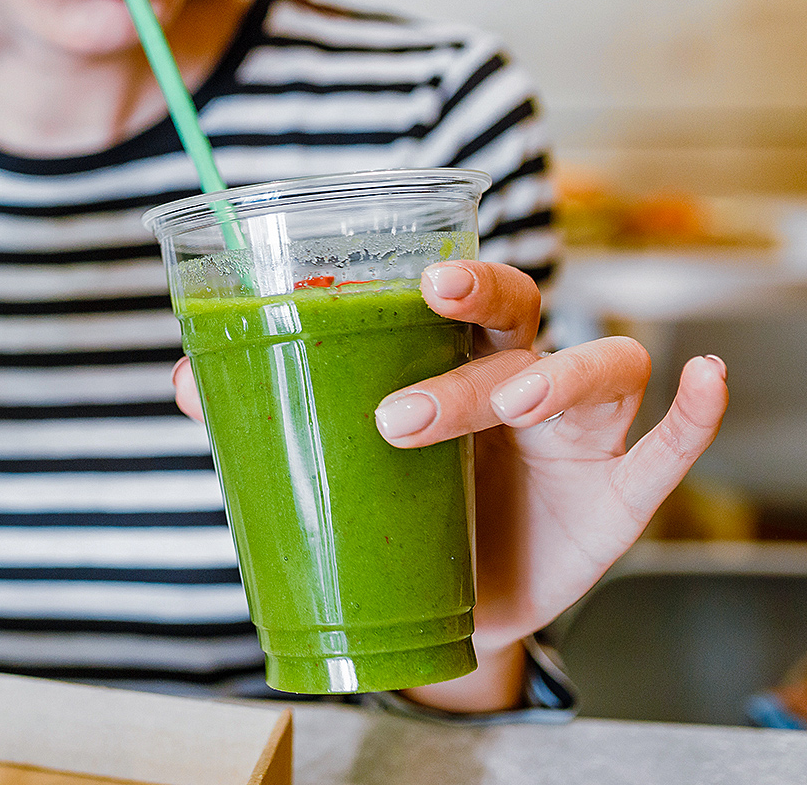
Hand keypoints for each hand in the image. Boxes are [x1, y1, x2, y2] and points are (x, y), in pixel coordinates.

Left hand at [170, 260, 728, 710]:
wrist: (449, 605)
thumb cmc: (398, 507)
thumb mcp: (343, 466)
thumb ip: (274, 419)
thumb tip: (181, 385)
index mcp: (450, 360)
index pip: (460, 297)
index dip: (448, 277)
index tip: (414, 278)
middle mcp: (518, 380)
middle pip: (521, 321)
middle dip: (481, 328)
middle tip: (409, 393)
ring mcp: (574, 436)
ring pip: (595, 369)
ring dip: (559, 378)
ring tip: (514, 406)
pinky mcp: (615, 498)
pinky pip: (665, 447)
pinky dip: (691, 416)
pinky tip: (703, 381)